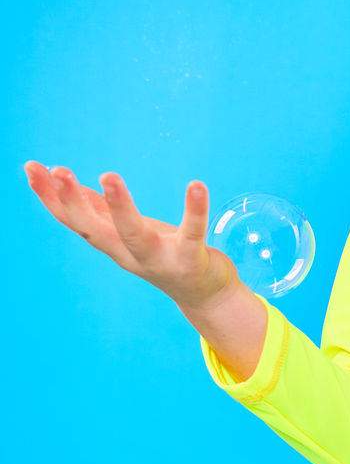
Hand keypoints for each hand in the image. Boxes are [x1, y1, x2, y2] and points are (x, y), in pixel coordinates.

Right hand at [24, 162, 238, 310]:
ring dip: (120, 206)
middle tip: (59, 171)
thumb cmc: (166, 257)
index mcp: (112, 245)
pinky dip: (194, 210)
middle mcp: (129, 255)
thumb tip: (71, 187)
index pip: (73, 221)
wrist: (205, 296)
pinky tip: (196, 185)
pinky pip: (192, 233)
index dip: (49, 197)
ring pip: (134, 234)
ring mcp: (159, 260)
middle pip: (94, 230)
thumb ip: (103, 213)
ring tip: (108, 176)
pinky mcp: (191, 260)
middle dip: (73, 202)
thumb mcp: (130, 234)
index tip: (31, 167)